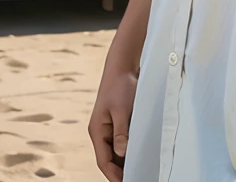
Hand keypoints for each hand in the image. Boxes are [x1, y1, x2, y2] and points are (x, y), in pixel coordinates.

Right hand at [88, 55, 138, 180]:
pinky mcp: (117, 122)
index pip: (103, 161)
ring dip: (124, 162)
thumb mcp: (122, 109)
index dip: (113, 175)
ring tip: (138, 172)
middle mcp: (101, 131)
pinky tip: (138, 156)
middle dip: (119, 172)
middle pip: (109, 159)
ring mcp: (108, 127)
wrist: (122, 66)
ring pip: (115, 152)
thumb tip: (122, 153)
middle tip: (135, 178)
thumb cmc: (120, 85)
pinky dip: (128, 151)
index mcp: (97, 130)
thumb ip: (121, 132)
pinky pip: (121, 142)